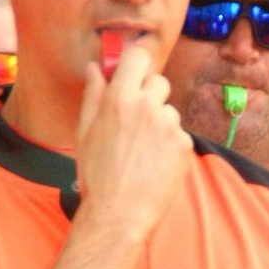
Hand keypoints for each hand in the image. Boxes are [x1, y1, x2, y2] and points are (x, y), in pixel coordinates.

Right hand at [73, 40, 192, 236]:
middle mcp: (146, 106)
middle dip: (150, 95)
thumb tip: (94, 67)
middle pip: (159, 81)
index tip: (134, 74)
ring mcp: (169, 125)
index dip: (137, 64)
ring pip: (169, 111)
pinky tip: (154, 163)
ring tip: (143, 151)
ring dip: (160, 123)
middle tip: (136, 122)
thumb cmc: (97, 174)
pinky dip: (170, 146)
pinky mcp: (184, 144)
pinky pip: (179, 134)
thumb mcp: (84, 131)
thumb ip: (93, 94)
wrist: (118, 212)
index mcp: (118, 98)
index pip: (139, 57)